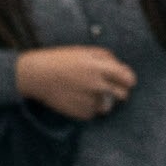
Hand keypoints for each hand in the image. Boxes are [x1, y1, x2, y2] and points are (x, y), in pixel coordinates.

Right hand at [17, 45, 136, 120]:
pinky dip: (88, 108)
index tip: (126, 82)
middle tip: (111, 90)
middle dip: (119, 92)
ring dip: (103, 102)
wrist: (36, 75)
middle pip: (123, 95)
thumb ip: (107, 58)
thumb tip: (122, 69)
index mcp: (100, 68)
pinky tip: (77, 99)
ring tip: (89, 94)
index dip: (129, 81)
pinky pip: (92, 113)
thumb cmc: (61, 60)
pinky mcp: (80, 112)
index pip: (128, 79)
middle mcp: (97, 85)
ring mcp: (88, 100)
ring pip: (108, 106)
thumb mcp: (85, 51)